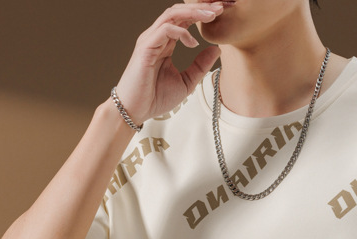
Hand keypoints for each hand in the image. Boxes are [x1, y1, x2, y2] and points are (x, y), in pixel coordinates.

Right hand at [115, 3, 225, 124]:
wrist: (135, 111)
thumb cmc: (155, 97)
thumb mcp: (186, 81)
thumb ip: (200, 65)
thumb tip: (217, 49)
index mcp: (166, 42)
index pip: (185, 19)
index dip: (202, 14)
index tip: (221, 13)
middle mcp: (157, 37)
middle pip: (179, 11)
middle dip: (201, 6)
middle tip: (220, 7)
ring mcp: (150, 40)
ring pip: (172, 14)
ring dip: (193, 12)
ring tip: (211, 16)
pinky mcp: (145, 48)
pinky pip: (165, 29)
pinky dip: (181, 32)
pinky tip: (193, 42)